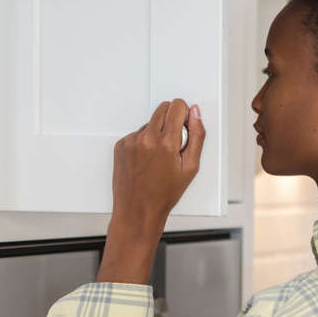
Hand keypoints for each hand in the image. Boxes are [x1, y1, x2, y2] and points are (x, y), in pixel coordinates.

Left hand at [111, 98, 205, 232]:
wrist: (138, 210)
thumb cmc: (164, 194)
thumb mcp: (191, 167)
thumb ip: (197, 136)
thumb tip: (195, 114)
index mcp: (166, 143)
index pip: (176, 106)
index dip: (184, 114)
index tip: (185, 126)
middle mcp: (146, 139)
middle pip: (162, 108)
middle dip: (172, 119)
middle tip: (174, 143)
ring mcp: (131, 142)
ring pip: (150, 122)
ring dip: (157, 133)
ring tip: (159, 158)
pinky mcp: (121, 146)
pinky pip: (137, 134)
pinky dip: (144, 142)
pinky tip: (147, 160)